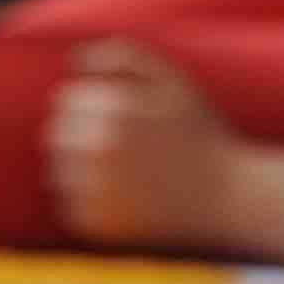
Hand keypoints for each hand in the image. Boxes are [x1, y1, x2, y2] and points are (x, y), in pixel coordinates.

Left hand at [44, 42, 237, 249]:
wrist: (227, 199)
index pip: (66, 100)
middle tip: (123, 149)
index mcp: (115, 110)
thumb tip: (75, 61)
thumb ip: (124, 58)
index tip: (122, 120)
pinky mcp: (97, 225)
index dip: (92, 107)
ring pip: (59, 172)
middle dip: (82, 137)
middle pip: (56, 136)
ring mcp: (96, 190)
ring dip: (80, 171)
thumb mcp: (173, 83)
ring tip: (126, 175)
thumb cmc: (200, 136)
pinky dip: (88, 202)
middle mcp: (99, 150)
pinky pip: (70, 206)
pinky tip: (125, 200)